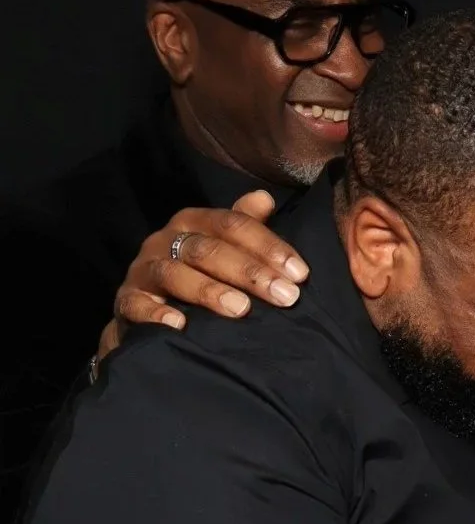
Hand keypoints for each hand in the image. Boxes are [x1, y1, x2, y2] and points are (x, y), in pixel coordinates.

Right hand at [97, 193, 308, 360]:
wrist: (148, 313)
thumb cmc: (199, 276)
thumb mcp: (224, 249)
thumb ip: (246, 227)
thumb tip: (265, 197)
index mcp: (194, 223)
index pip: (233, 224)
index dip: (268, 246)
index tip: (300, 274)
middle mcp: (166, 240)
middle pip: (208, 249)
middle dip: (250, 273)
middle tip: (285, 297)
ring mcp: (143, 270)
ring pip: (175, 274)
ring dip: (209, 291)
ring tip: (241, 310)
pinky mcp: (125, 301)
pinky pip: (136, 305)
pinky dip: (156, 314)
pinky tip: (180, 326)